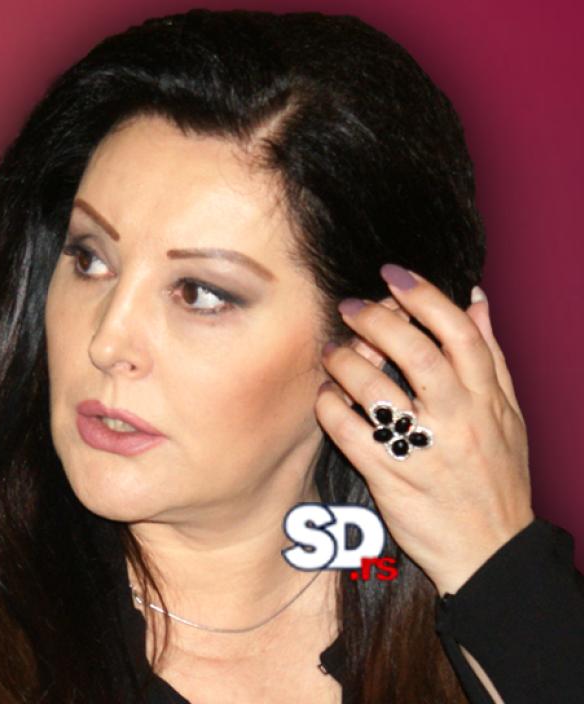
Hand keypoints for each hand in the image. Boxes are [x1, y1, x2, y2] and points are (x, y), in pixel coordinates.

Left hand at [316, 264, 532, 594]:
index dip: (424, 296)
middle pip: (415, 352)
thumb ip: (490, 357)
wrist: (490, 551)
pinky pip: (350, 432)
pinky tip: (324, 396)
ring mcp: (424, 450)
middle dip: (376, 320)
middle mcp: (459, 419)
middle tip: (348, 306)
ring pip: (377, 389)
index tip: (393, 274)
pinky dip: (330, 406)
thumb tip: (475, 299)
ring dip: (345, 361)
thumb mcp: (508, 416)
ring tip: (331, 351)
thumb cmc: (496, 479)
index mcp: (488, 400)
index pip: (459, 332)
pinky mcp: (391, 478)